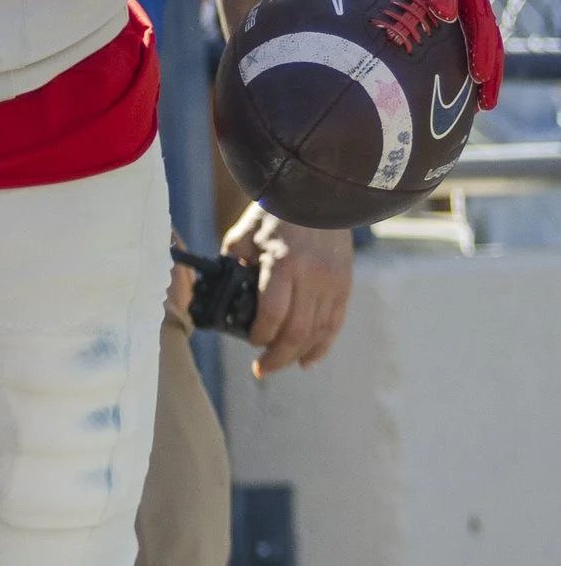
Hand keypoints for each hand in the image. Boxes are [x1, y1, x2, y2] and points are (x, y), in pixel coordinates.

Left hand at [224, 206, 353, 376]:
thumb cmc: (272, 214)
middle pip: (298, 331)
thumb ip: (234, 263)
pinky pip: (335, 324)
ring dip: (299, 354)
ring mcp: (332, 284)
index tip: (249, 342)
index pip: (272, 313)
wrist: (316, 195)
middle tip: (261, 370)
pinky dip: (322, 345)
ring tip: (281, 365)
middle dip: (278, 356)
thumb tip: (221, 290)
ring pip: (319, 332)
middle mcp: (312, 278)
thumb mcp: (245, 234)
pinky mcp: (344, 286)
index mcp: (283, 264)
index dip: (260, 334)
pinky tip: (308, 359)